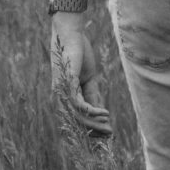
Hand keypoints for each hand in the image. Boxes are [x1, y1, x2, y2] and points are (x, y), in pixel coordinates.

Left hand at [51, 17, 111, 137]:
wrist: (71, 33)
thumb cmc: (78, 53)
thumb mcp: (88, 78)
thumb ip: (92, 95)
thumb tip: (100, 114)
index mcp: (64, 94)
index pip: (76, 118)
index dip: (91, 128)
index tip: (106, 134)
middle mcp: (60, 95)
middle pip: (77, 121)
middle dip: (94, 131)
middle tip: (110, 136)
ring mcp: (62, 90)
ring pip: (78, 116)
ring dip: (95, 124)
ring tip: (109, 127)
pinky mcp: (66, 83)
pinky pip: (79, 104)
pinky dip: (92, 111)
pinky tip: (105, 113)